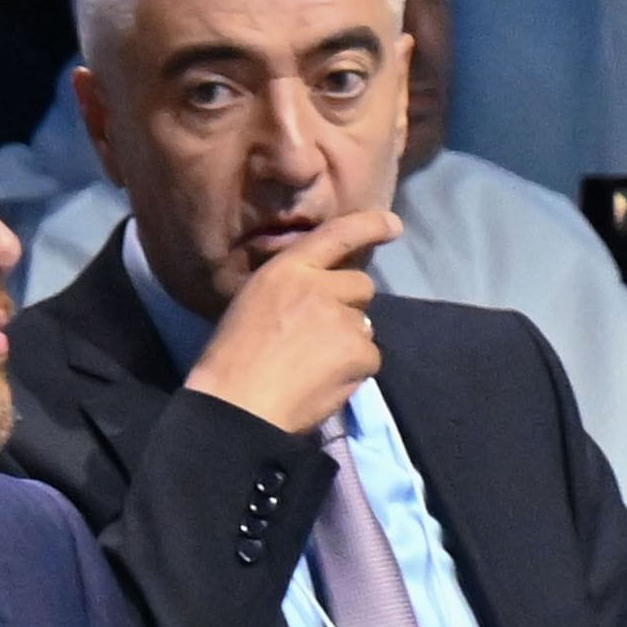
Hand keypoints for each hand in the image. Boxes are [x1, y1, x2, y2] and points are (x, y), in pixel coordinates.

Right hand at [179, 208, 399, 440]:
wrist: (238, 402)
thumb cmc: (234, 356)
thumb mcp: (254, 301)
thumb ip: (293, 288)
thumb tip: (327, 291)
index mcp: (286, 270)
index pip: (336, 235)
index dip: (369, 226)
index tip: (392, 224)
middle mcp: (320, 286)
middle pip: (361, 284)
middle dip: (349, 304)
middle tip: (318, 333)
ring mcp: (343, 318)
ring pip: (365, 324)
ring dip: (349, 339)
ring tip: (313, 362)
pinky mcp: (360, 351)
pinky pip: (370, 356)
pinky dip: (354, 368)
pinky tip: (324, 380)